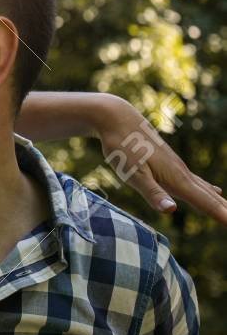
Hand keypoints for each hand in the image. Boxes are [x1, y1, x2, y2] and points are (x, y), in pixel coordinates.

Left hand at [96, 99, 226, 224]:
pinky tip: (214, 191)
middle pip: (209, 196)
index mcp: (176, 179)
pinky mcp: (171, 164)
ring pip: (205, 189)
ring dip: (220, 202)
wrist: (119, 120)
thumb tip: (172, 210)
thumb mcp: (134, 175)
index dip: (220, 214)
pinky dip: (208, 191)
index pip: (204, 201)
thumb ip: (153, 193)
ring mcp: (178, 168)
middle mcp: (182, 173)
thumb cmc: (124, 148)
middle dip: (224, 209)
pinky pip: (196, 181)